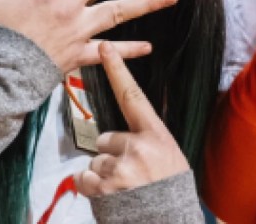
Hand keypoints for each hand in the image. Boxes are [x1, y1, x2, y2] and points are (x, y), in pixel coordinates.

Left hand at [75, 41, 189, 196]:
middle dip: (112, 154)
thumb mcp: (169, 155)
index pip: (133, 95)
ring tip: (125, 190)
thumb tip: (130, 124)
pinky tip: (112, 197)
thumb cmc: (170, 190)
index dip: (118, 70)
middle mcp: (137, 147)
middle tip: (130, 174)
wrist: (170, 222)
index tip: (105, 48)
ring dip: (104, 175)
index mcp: (156, 134)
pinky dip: (93, 189)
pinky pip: (84, 179)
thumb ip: (148, 138)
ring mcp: (120, 169)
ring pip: (95, 161)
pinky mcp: (104, 190)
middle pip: (106, 138)